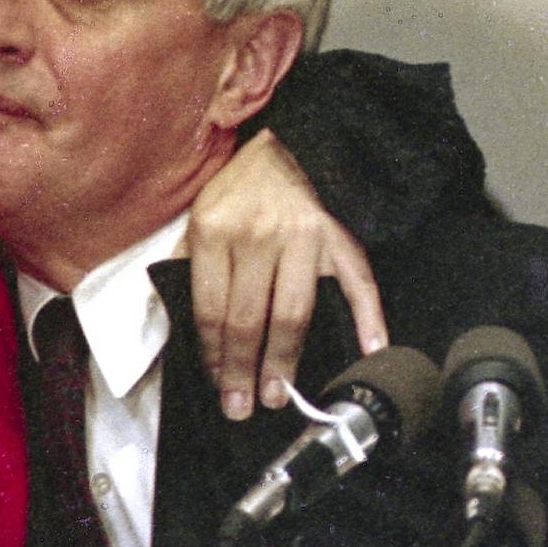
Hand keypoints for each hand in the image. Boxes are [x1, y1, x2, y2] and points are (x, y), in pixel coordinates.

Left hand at [188, 129, 388, 418]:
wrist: (298, 139)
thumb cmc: (245, 182)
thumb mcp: (201, 210)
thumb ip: (188, 261)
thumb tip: (176, 318)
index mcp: (215, 231)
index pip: (210, 310)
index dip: (211, 355)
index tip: (216, 385)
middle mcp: (259, 237)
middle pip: (248, 321)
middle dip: (243, 372)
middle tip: (243, 407)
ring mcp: (304, 239)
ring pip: (293, 314)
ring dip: (285, 361)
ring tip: (281, 396)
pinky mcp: (340, 238)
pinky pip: (357, 284)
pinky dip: (368, 319)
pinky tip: (370, 350)